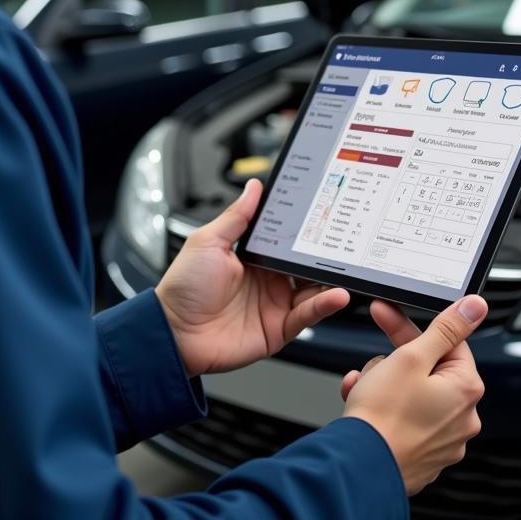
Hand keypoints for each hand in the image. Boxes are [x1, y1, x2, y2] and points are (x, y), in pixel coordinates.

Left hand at [155, 179, 350, 377]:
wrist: (174, 333)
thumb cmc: (184, 287)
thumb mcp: (208, 241)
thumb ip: (238, 216)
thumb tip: (255, 187)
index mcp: (252, 256)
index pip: (286, 239)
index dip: (304, 228)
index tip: (324, 213)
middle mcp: (267, 279)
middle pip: (305, 263)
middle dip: (324, 253)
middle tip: (344, 240)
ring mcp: (274, 304)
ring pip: (313, 289)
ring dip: (331, 279)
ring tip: (346, 268)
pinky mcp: (278, 329)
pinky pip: (307, 316)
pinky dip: (324, 305)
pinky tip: (336, 295)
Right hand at [341, 296, 487, 495]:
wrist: (360, 466)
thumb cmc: (383, 416)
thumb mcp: (411, 357)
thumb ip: (445, 328)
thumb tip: (475, 306)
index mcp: (465, 389)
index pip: (447, 341)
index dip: (412, 328)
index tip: (387, 316)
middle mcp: (463, 417)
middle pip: (427, 367)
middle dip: (393, 361)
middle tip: (373, 365)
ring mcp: (444, 439)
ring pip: (412, 392)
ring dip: (384, 383)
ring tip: (365, 390)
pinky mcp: (424, 454)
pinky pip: (406, 418)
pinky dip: (385, 408)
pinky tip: (364, 406)